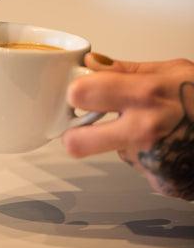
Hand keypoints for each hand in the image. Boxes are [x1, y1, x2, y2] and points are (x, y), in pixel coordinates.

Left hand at [63, 54, 193, 199]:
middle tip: (80, 128)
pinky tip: (169, 143)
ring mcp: (152, 162)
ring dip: (125, 141)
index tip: (80, 92)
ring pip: (115, 152)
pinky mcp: (161, 182)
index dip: (76, 92)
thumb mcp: (174, 70)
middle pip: (77, 144)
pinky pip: (139, 165)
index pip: (81, 94)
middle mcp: (144, 130)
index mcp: (145, 94)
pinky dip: (148, 156)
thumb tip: (92, 64)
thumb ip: (127, 69)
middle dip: (73, 136)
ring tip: (157, 128)